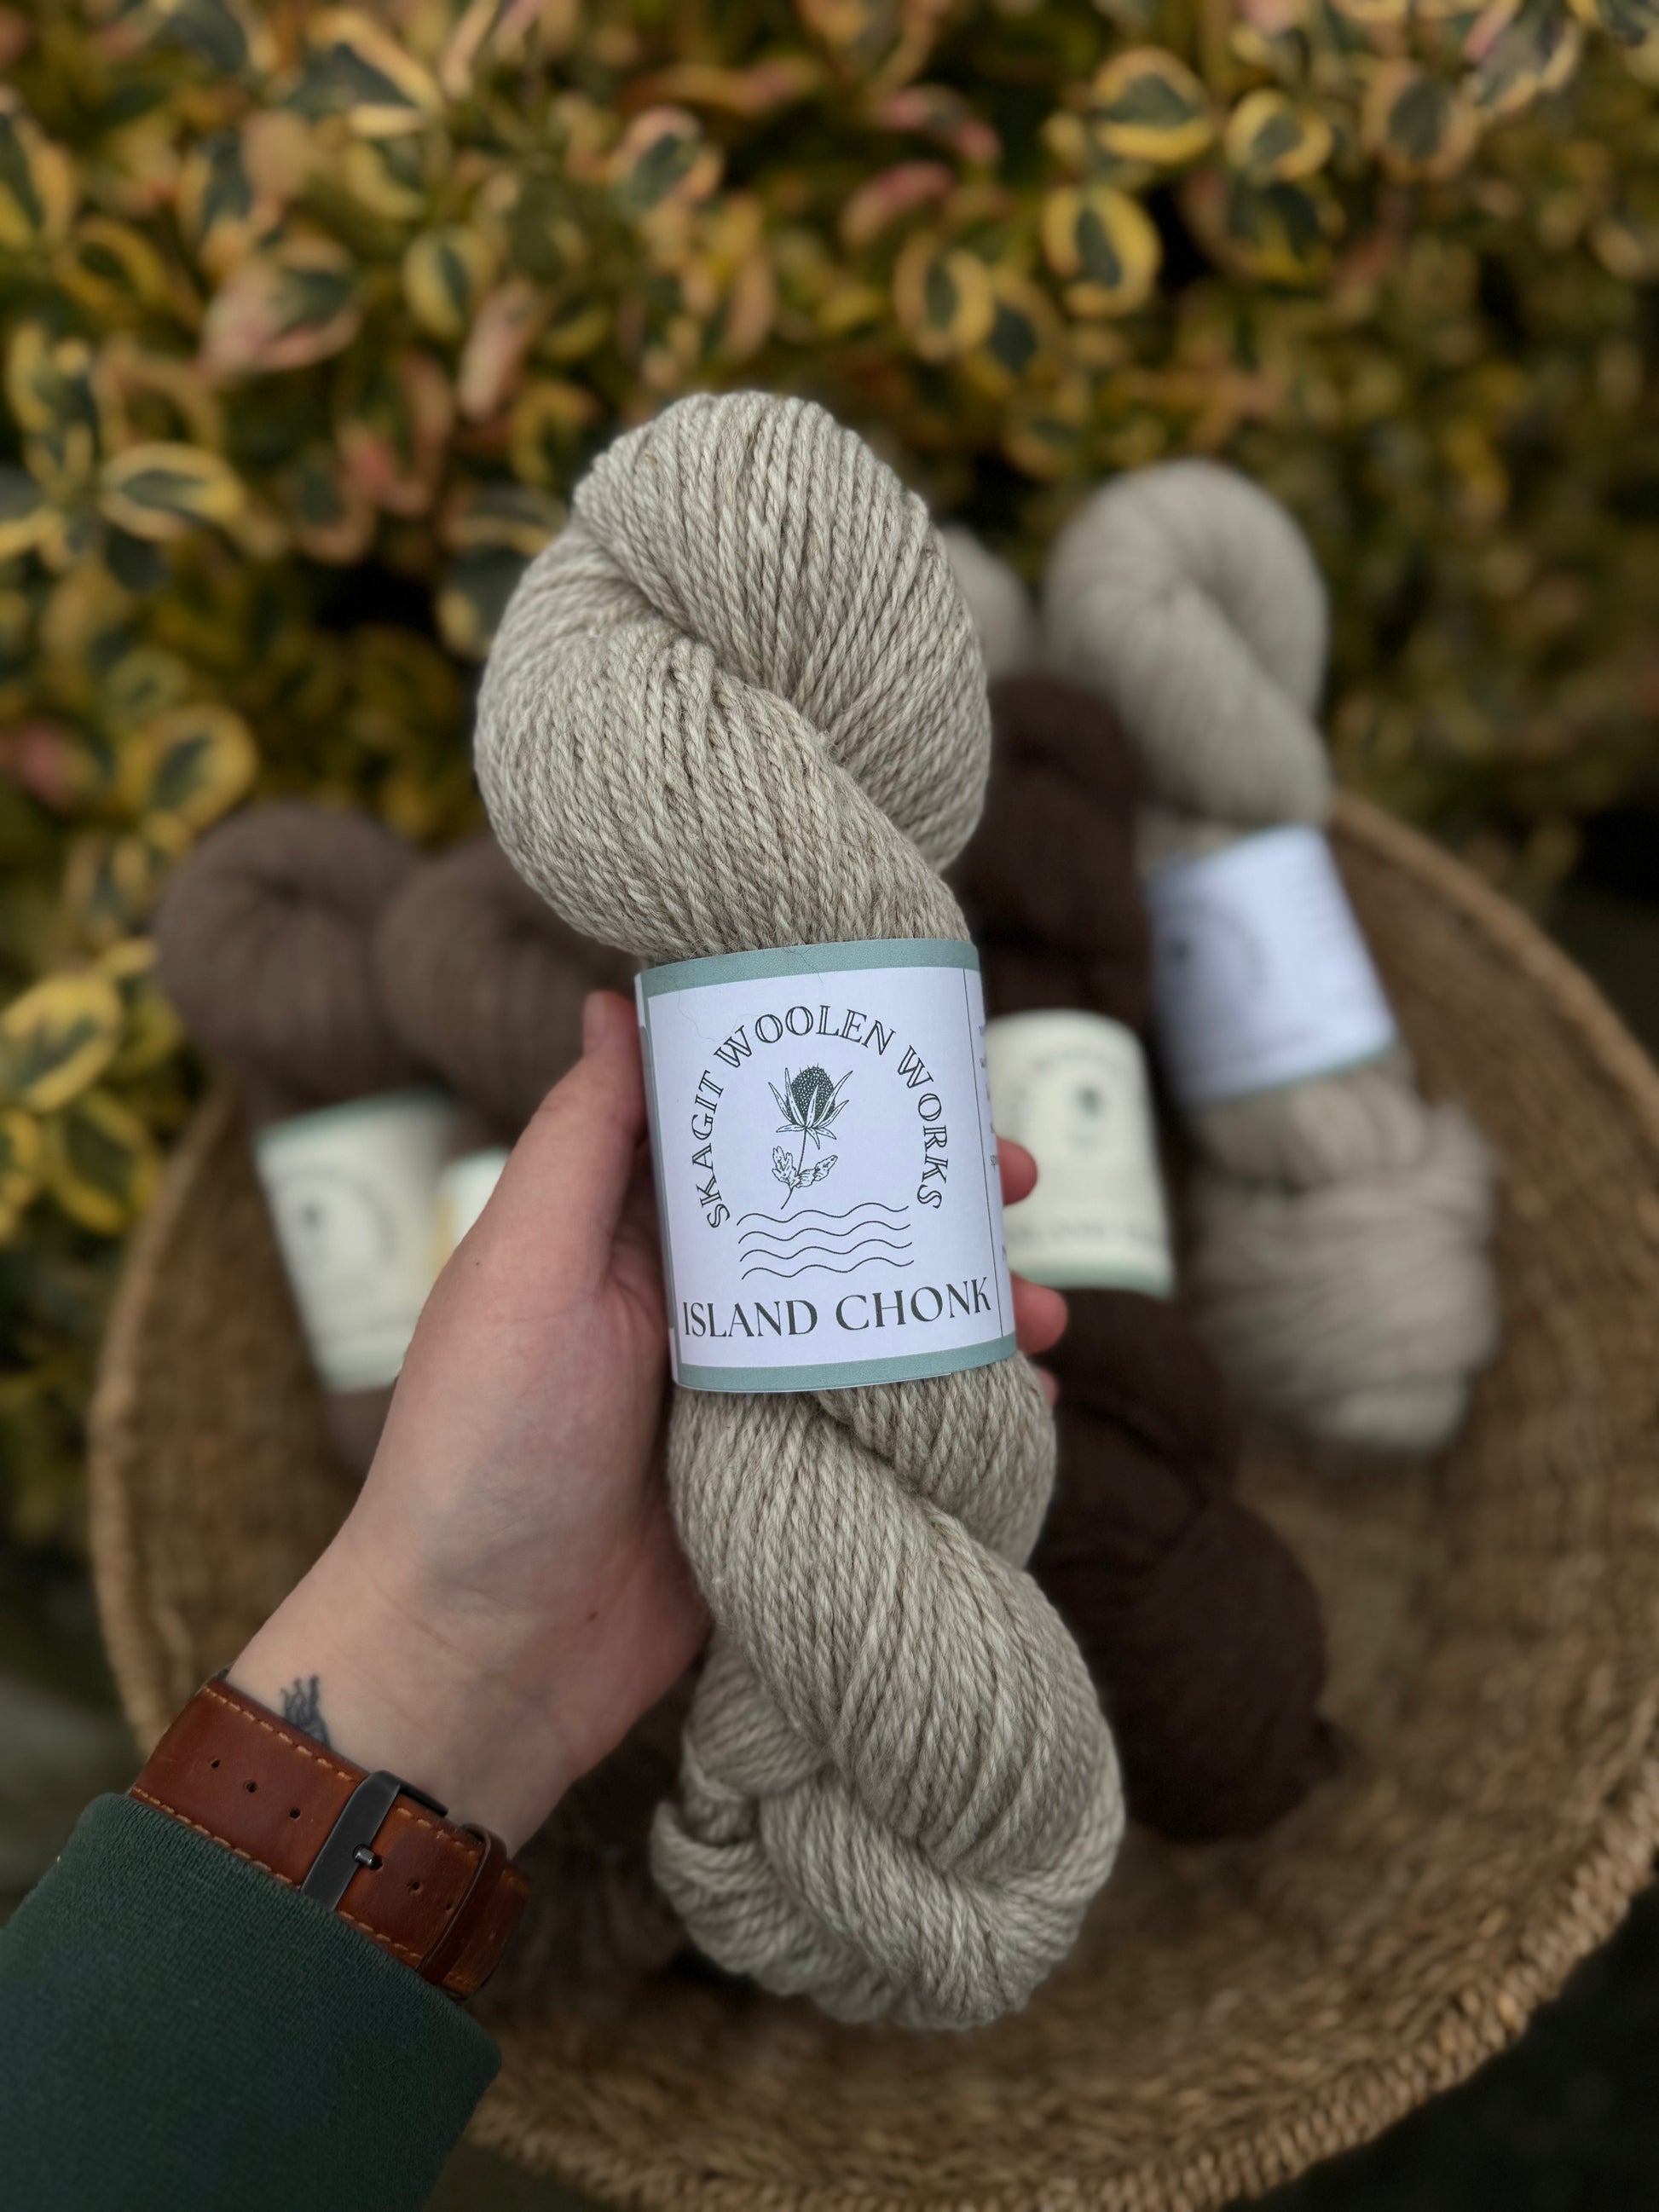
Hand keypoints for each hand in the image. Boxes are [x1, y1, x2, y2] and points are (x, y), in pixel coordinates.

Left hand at [232, 992, 1066, 1851]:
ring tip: (1041, 1313)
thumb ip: (584, 1143)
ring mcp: (743, 1392)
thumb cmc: (480, 1453)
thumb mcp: (523, 1272)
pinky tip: (1025, 1406)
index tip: (919, 1060)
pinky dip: (954, 1407)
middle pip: (832, 1215)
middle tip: (1015, 1181)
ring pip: (872, 1314)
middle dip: (928, 1191)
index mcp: (627, 1232)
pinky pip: (882, 1420)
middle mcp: (692, 1299)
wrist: (481, 1662)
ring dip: (960, 1301)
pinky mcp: (780, 1479)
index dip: (832, 1084)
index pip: (743, 1125)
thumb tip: (614, 998)